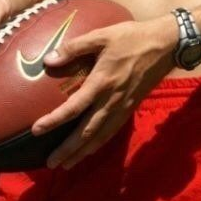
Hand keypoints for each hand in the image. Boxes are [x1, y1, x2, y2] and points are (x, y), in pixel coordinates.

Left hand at [31, 14, 177, 169]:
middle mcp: (111, 100)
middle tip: (51, 164)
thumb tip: (49, 60)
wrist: (165, 45)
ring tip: (67, 164)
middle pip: (86, 132)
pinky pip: (112, 131)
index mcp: (101, 82)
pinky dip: (99, 144)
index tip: (36, 130)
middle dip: (68, 150)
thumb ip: (74, 48)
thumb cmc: (131, 37)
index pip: (73, 107)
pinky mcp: (131, 107)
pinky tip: (91, 148)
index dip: (54, 120)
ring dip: (83, 153)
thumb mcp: (101, 36)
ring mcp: (123, 107)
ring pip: (100, 137)